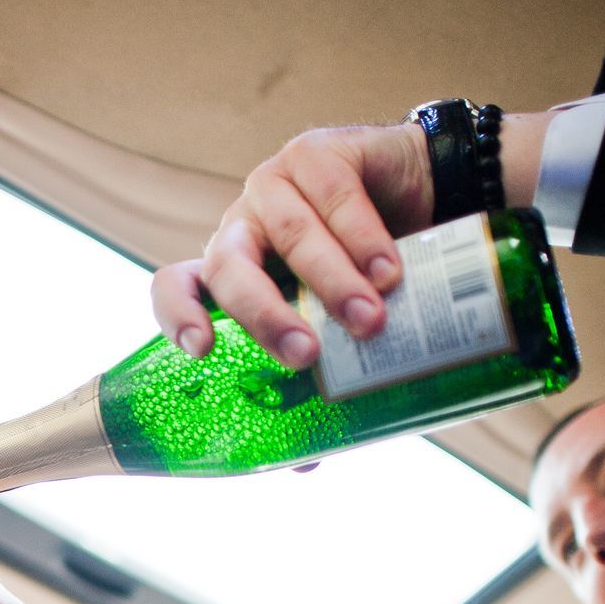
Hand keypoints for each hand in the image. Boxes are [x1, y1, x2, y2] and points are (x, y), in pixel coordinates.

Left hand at [156, 122, 432, 368]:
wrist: (426, 194)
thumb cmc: (369, 270)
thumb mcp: (338, 317)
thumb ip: (321, 364)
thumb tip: (311, 451)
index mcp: (231, 269)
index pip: (177, 286)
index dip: (178, 315)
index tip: (201, 350)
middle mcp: (243, 226)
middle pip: (229, 268)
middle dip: (266, 316)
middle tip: (307, 355)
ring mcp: (276, 184)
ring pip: (291, 235)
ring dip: (332, 282)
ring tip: (371, 319)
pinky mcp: (318, 152)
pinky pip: (335, 197)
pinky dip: (365, 240)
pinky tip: (389, 271)